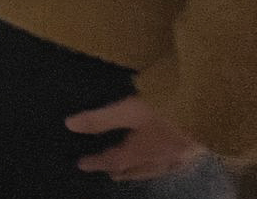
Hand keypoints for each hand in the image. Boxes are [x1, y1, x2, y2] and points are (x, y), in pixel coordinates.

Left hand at [67, 96, 205, 180]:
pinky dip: (165, 164)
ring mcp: (180, 153)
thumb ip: (100, 118)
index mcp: (142, 150)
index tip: (81, 165)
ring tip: (134, 170)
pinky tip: (170, 160)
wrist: (211, 107)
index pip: (114, 159)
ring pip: (157, 167)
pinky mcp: (196, 145)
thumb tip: (69, 125)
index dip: (97, 162)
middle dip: (122, 169)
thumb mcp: (129, 109)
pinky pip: (176, 161)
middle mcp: (161, 157)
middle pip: (137, 168)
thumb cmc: (167, 107)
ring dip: (142, 169)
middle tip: (111, 173)